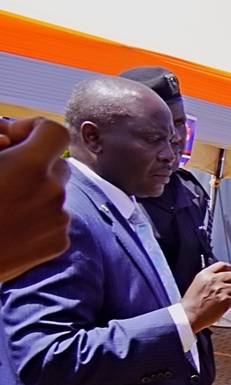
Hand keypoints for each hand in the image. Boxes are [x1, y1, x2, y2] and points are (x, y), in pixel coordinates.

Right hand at [0, 117, 71, 281]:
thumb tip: (9, 137)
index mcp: (29, 167)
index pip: (56, 132)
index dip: (35, 128)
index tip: (13, 138)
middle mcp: (53, 192)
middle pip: (57, 164)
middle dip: (35, 162)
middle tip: (5, 170)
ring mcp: (59, 220)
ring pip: (55, 193)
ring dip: (35, 191)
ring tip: (4, 202)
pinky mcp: (59, 243)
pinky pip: (54, 219)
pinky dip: (38, 217)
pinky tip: (11, 225)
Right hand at [181, 262, 230, 331]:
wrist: (189, 315)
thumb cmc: (191, 302)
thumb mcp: (197, 283)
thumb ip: (209, 278)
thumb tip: (221, 278)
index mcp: (205, 274)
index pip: (222, 265)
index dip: (230, 268)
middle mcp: (214, 280)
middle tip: (228, 288)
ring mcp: (221, 290)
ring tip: (223, 298)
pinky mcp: (226, 300)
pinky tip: (223, 305)